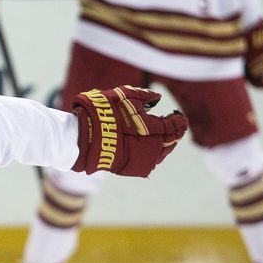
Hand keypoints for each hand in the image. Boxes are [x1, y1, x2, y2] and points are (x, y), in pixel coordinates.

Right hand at [71, 85, 187, 176]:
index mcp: (154, 128)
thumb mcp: (125, 96)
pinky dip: (152, 153)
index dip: (179, 120)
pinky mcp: (132, 167)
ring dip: (164, 144)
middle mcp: (152, 146)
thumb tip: (157, 99)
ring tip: (160, 136)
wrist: (84, 135)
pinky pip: (149, 161)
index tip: (177, 115)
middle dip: (174, 132)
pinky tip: (147, 146)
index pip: (175, 126)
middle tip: (173, 125)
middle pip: (171, 141)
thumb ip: (145, 96)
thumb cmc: (104, 113)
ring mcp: (143, 158)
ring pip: (161, 153)